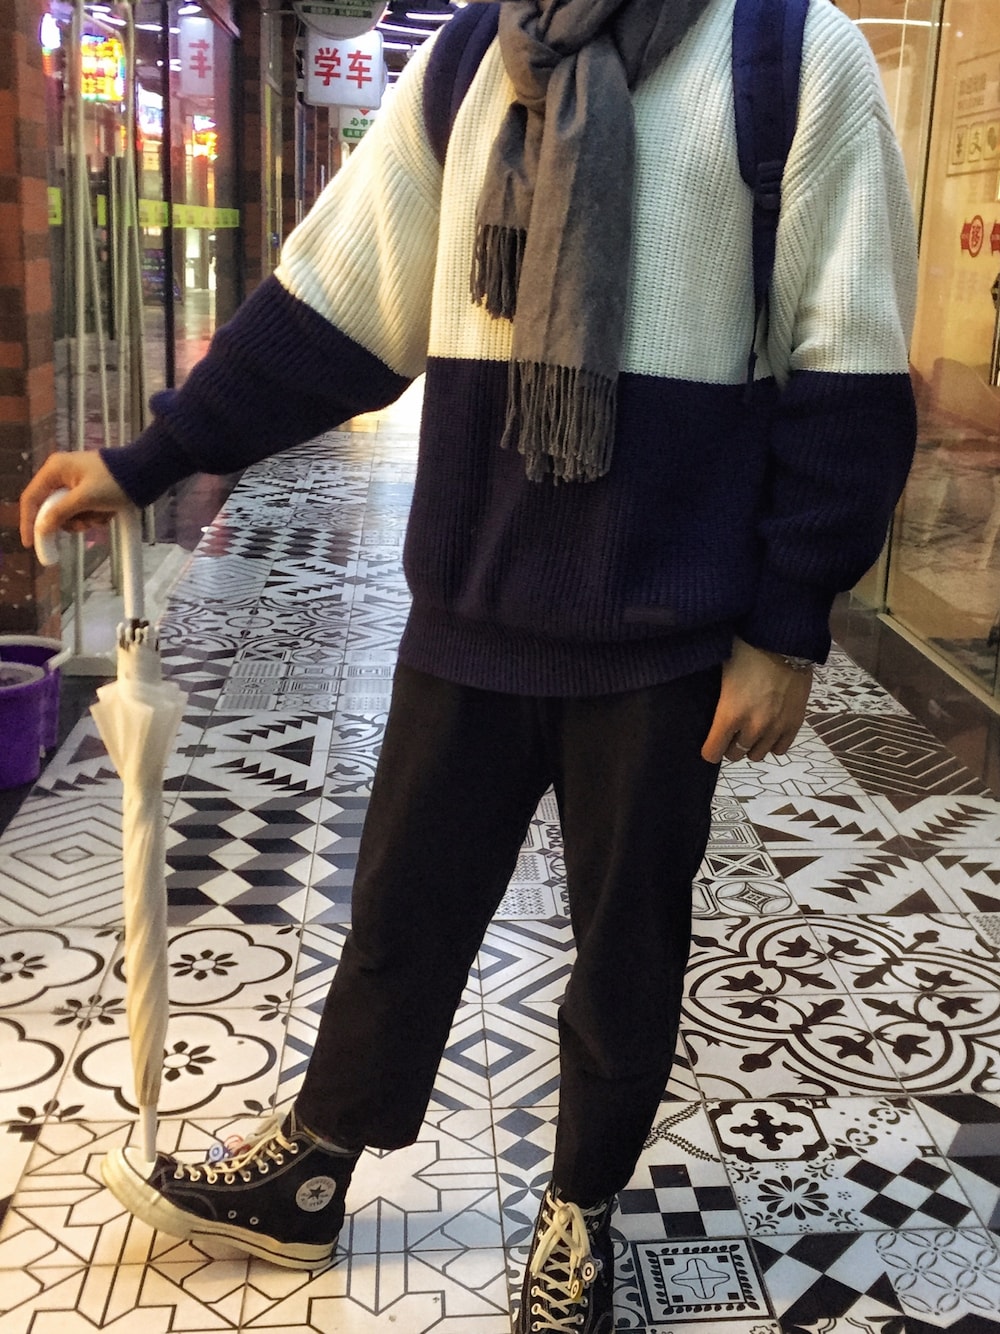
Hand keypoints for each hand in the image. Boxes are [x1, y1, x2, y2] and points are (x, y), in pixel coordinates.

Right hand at [20, 451, 130, 549]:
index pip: (31, 498)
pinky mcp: (89, 491)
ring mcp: (76, 483)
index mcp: (55, 469)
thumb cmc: (114, 481)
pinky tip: (108, 513)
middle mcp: (61, 474)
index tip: (30, 543)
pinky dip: (94, 516)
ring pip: (68, 513)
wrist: (145, 473)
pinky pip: (83, 511)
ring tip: (101, 515)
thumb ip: (61, 513)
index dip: (28, 522)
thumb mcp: (85, 498)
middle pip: (50, 508)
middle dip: (68, 521)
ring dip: (84, 520)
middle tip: (83, 527)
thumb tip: (41, 528)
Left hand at [701, 636, 812, 763]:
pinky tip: (769, 730)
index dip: (709, 749)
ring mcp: (776, 727)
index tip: (710, 741)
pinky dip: (772, 743)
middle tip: (731, 731)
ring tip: (751, 730)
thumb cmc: (746, 650)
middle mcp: (753, 727)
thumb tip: (709, 707)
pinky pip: (780, 749)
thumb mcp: (721, 672)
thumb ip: (717, 698)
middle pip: (735, 755)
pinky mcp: (795, 723)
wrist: (785, 641)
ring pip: (758, 755)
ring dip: (751, 745)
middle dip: (730, 745)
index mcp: (729, 714)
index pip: (712, 753)